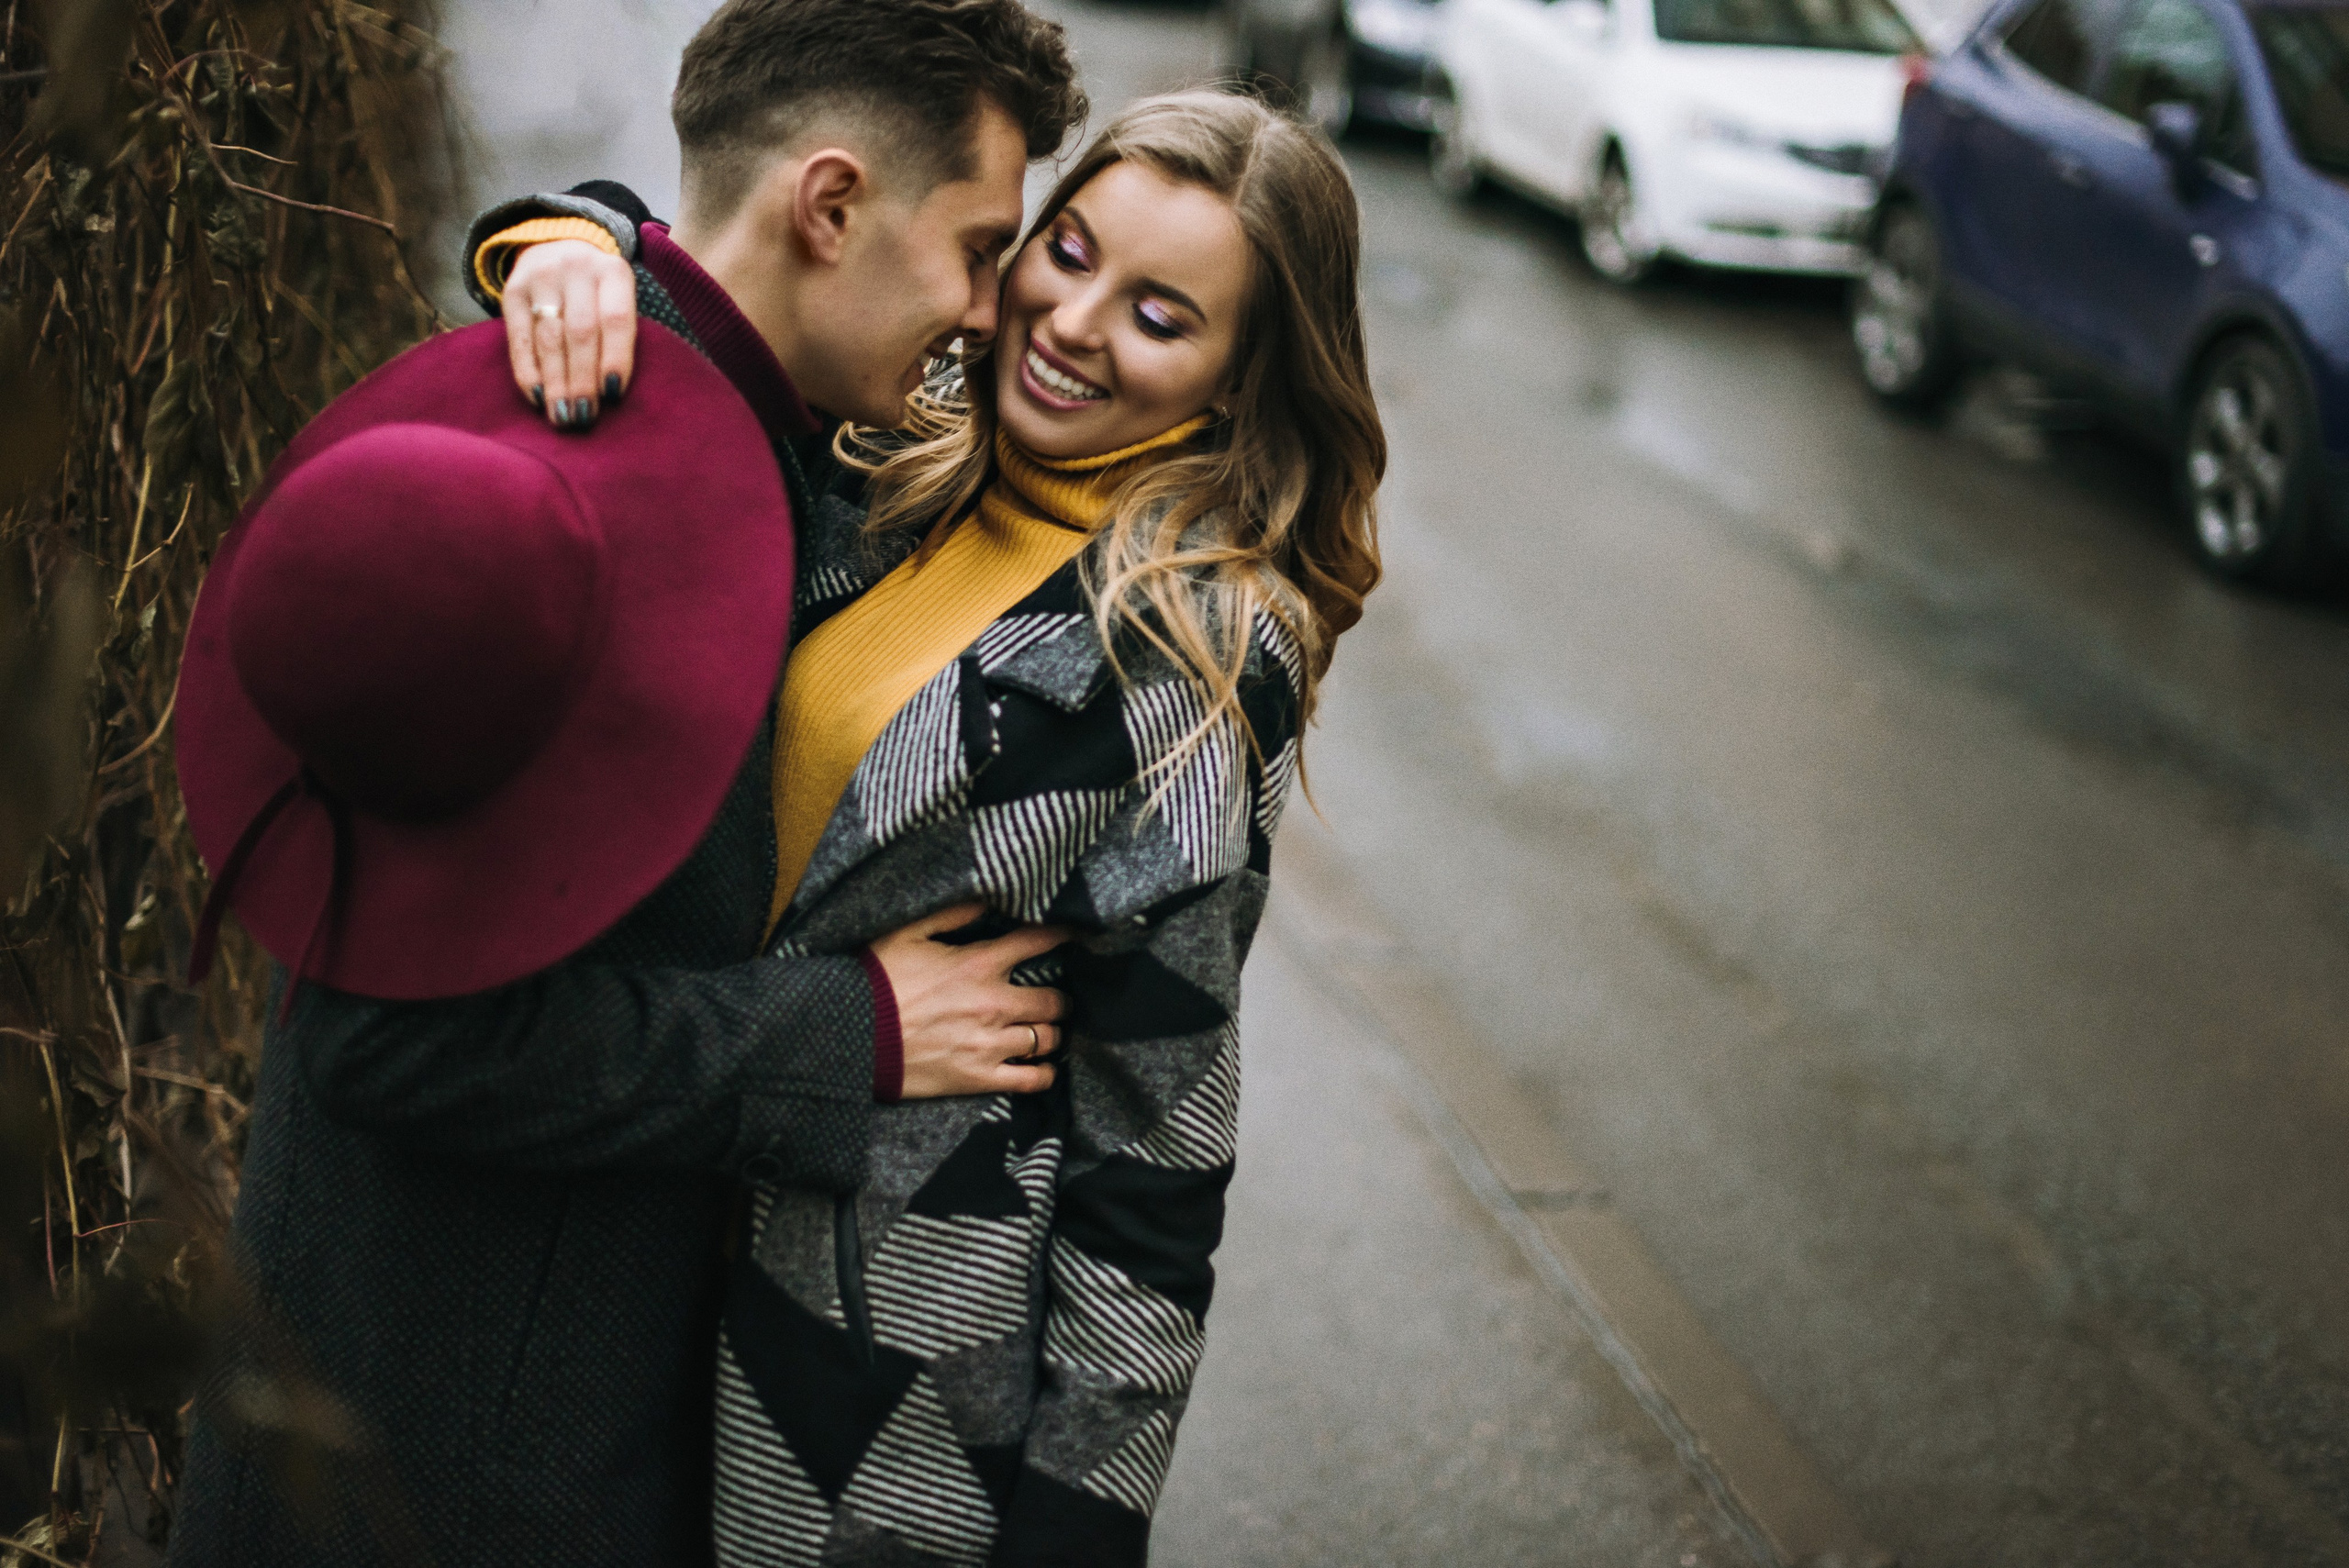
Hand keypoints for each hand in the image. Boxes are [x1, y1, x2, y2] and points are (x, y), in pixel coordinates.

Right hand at [502, 239, 637, 429]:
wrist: (556, 246)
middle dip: (582, 381)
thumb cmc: (597, 291)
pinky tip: (537, 397)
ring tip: (562, 416)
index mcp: (613, 272)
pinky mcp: (512, 291)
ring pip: (549, 338)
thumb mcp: (617, 298)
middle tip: (584, 417)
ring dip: (556, 383)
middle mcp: (577, 268)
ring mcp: (541, 276)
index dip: (615, 359)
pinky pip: (519, 339)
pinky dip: (528, 372)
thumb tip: (610, 394)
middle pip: (580, 333)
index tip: (612, 395)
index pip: (616, 319)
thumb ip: (617, 334)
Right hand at [871, 904, 1070, 1098]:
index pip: (1036, 943)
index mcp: (977, 965)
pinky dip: (1043, 1074)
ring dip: (1050, 1035)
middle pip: (1053, 1002)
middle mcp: (992, 1005)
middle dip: (1058, 999)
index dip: (1062, 935)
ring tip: (1044, 1032)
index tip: (1076, 935)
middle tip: (1053, 999)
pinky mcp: (978, 1078)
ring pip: (1047, 1040)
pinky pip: (1030, 1080)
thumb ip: (952, 915)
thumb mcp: (907, 934)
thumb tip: (986, 900)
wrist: (849, 1037)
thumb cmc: (876, 981)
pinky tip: (1041, 1067)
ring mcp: (988, 1045)